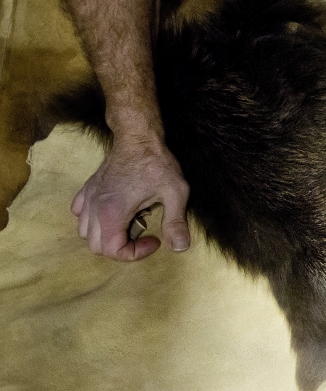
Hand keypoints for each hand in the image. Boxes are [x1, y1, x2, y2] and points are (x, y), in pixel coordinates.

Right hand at [71, 131, 189, 260]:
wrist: (137, 137)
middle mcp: (94, 207)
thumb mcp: (175, 193)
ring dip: (106, 236)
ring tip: (130, 225)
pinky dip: (92, 221)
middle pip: (96, 246)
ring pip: (85, 232)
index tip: (154, 240)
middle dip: (121, 248)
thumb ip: (176, 222)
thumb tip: (180, 247)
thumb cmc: (156, 163)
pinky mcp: (87, 188)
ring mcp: (88, 197)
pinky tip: (112, 214)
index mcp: (113, 212)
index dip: (135, 254)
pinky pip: (79, 213)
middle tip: (143, 235)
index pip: (112, 250)